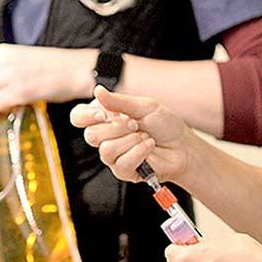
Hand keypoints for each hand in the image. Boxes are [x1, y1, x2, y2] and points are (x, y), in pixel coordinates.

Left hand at [0, 44, 96, 111]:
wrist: (78, 70)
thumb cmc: (53, 69)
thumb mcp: (20, 62)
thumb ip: (1, 72)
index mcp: (0, 52)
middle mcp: (1, 60)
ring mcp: (10, 74)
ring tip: (7, 107)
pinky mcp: (20, 89)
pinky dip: (4, 110)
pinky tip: (16, 107)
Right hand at [71, 86, 198, 183]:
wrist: (183, 146)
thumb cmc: (165, 125)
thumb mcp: (144, 106)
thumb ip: (119, 101)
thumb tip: (98, 91)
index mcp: (106, 118)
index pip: (79, 117)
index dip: (86, 116)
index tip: (103, 114)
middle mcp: (106, 137)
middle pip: (91, 136)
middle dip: (117, 128)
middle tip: (135, 124)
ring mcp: (113, 156)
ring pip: (106, 150)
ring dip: (130, 140)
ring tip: (145, 137)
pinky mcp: (124, 171)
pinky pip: (121, 163)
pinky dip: (139, 152)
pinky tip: (148, 147)